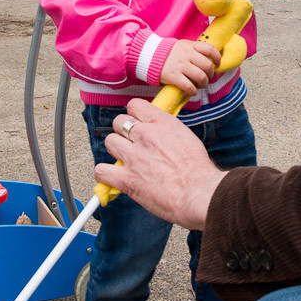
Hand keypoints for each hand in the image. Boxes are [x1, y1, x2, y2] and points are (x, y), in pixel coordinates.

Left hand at [96, 99, 224, 228]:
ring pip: (109, 142)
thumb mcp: (186, 138)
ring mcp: (134, 156)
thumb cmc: (199, 171)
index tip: (137, 124)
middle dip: (123, 132)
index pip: (135, 105)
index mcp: (162, 123)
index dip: (134, 115)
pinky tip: (115, 177)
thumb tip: (158, 132)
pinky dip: (106, 174)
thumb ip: (167, 131)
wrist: (199, 194)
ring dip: (116, 151)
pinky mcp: (127, 179)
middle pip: (119, 122)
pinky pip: (101, 170)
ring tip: (125, 160)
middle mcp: (146, 135)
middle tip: (132, 145)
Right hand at [160, 39, 220, 94]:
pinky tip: (192, 91)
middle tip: (207, 78)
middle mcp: (187, 54)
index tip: (217, 64)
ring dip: (204, 84)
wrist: (149, 56)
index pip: (210, 49)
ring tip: (200, 85)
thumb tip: (210, 61)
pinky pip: (189, 86)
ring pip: (201, 77)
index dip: (218, 57)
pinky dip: (193, 91)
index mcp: (190, 45)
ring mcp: (180, 65)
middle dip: (211, 75)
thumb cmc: (168, 53)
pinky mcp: (173, 76)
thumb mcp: (182, 46)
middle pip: (207, 66)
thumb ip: (194, 51)